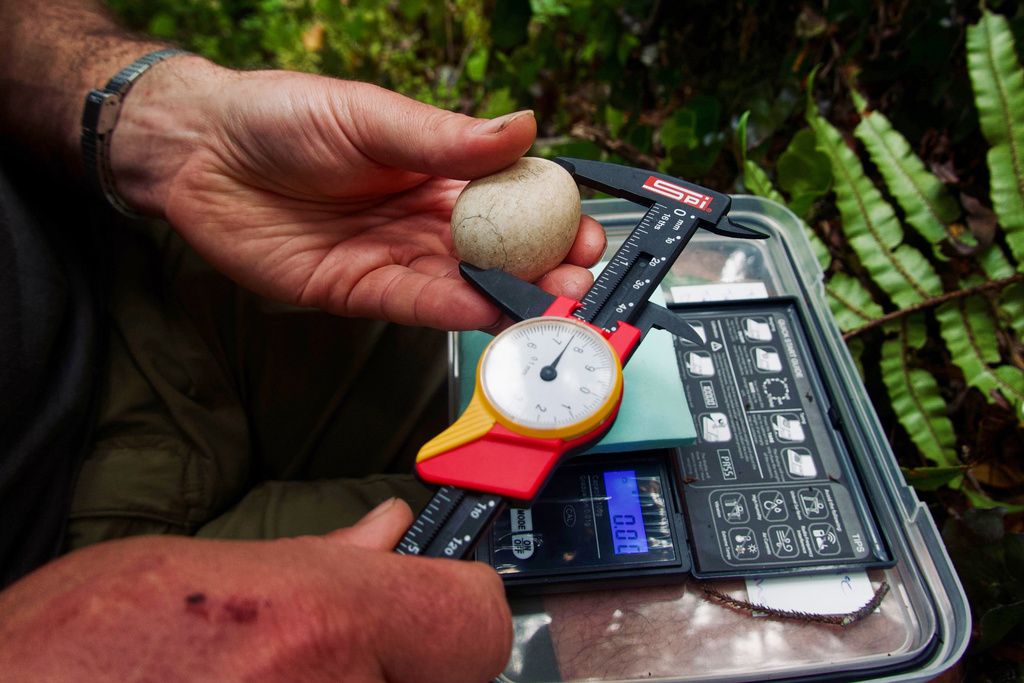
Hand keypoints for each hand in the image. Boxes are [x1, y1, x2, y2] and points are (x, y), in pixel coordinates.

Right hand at [0, 499, 510, 681]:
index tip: (426, 608)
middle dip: (385, 662)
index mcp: (315, 625)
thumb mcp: (183, 573)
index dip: (450, 606)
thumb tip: (385, 537)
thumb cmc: (58, 658)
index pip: (473, 619)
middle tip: (302, 658)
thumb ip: (312, 559)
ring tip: (258, 681)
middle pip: (433, 679)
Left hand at [112, 57, 605, 330]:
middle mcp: (425, 218)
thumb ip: (446, 136)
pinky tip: (486, 311)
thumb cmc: (282, 118)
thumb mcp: (371, 115)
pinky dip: (454, 311)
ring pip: (466, 285)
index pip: (513, 199)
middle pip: (499, 252)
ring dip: (510, 300)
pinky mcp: (361, 290)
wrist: (203, 153)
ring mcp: (396, 257)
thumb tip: (522, 129)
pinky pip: (417, 305)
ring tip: (550, 309)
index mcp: (439, 169)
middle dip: (544, 271)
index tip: (586, 232)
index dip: (553, 218)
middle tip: (578, 285)